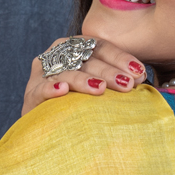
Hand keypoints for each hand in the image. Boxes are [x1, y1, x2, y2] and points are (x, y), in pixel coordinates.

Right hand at [21, 38, 147, 116]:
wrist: (47, 127)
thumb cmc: (79, 104)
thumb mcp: (100, 87)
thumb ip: (117, 79)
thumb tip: (142, 77)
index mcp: (77, 48)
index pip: (101, 47)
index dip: (120, 58)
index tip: (138, 72)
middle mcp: (59, 55)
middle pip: (86, 60)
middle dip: (108, 72)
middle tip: (127, 84)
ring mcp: (44, 73)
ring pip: (67, 73)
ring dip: (84, 80)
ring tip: (99, 89)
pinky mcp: (32, 93)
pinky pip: (41, 89)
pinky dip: (51, 89)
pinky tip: (62, 91)